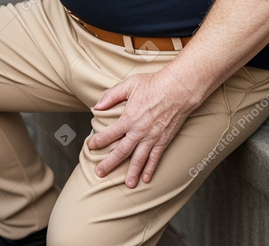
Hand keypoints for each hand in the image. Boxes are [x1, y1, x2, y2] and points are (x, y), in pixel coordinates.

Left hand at [87, 69, 195, 187]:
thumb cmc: (154, 84)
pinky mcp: (164, 140)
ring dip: (132, 172)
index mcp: (129, 117)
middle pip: (121, 152)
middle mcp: (139, 131)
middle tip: (99, 173)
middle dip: (109, 163)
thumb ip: (112, 95)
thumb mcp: (129, 85)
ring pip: (139, 159)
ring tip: (127, 184)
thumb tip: (97, 105)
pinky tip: (146, 178)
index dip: (98, 141)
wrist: (178, 88)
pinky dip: (150, 169)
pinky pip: (155, 157)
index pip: (109, 134)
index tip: (90, 146)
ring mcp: (152, 137)